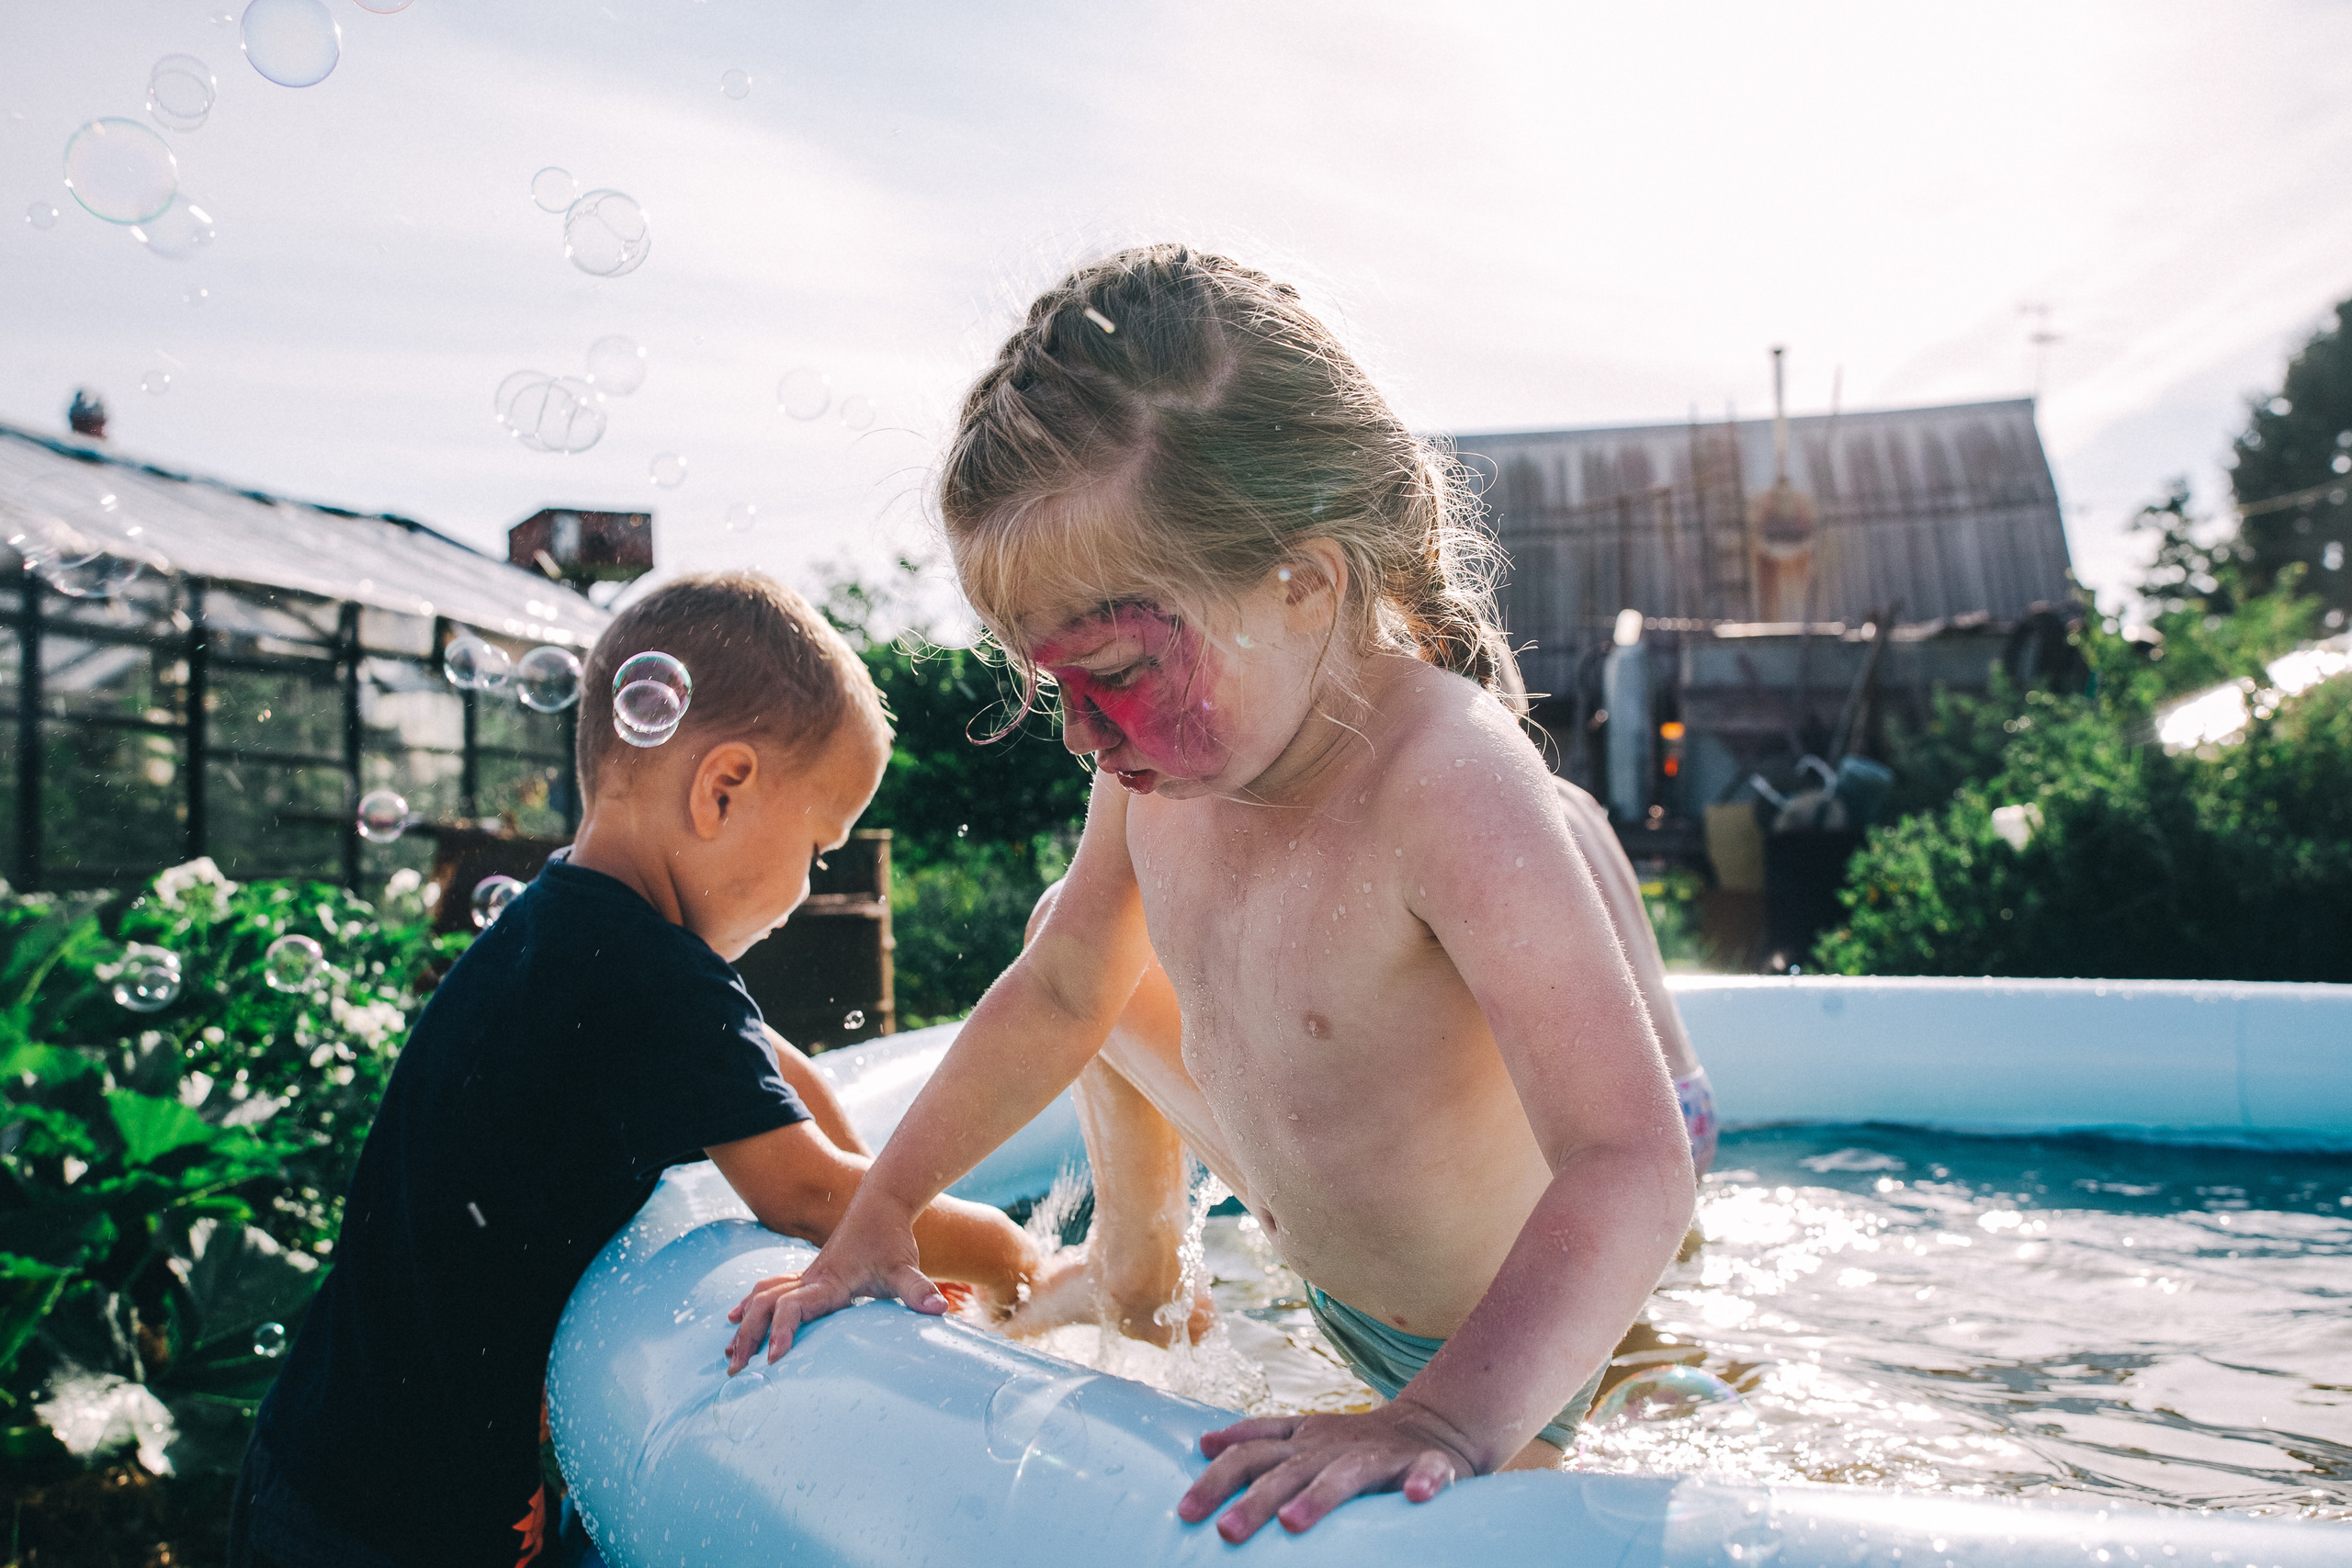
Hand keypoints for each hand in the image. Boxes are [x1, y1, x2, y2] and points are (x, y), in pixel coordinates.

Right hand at [721, 1207, 939, 1372]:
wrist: (881, 1204)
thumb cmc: (892, 1239)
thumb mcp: (906, 1267)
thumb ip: (918, 1290)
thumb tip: (939, 1310)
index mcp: (829, 1282)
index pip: (793, 1307)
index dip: (782, 1331)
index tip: (774, 1359)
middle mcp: (811, 1278)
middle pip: (765, 1304)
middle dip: (748, 1336)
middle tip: (734, 1369)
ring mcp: (806, 1275)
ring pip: (762, 1296)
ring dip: (744, 1324)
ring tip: (729, 1351)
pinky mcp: (808, 1274)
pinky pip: (769, 1287)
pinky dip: (750, 1303)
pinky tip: (736, 1317)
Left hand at [1178, 1402, 1482, 1542]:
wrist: (1429, 1424)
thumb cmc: (1351, 1441)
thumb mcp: (1301, 1433)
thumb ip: (1255, 1437)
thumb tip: (1204, 1444)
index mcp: (1301, 1444)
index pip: (1249, 1457)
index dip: (1216, 1481)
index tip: (1185, 1513)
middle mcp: (1333, 1450)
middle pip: (1288, 1471)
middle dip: (1257, 1501)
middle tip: (1227, 1531)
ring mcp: (1378, 1457)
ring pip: (1347, 1475)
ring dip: (1321, 1496)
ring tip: (1294, 1523)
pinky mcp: (1426, 1464)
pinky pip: (1429, 1470)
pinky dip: (1425, 1479)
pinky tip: (1416, 1495)